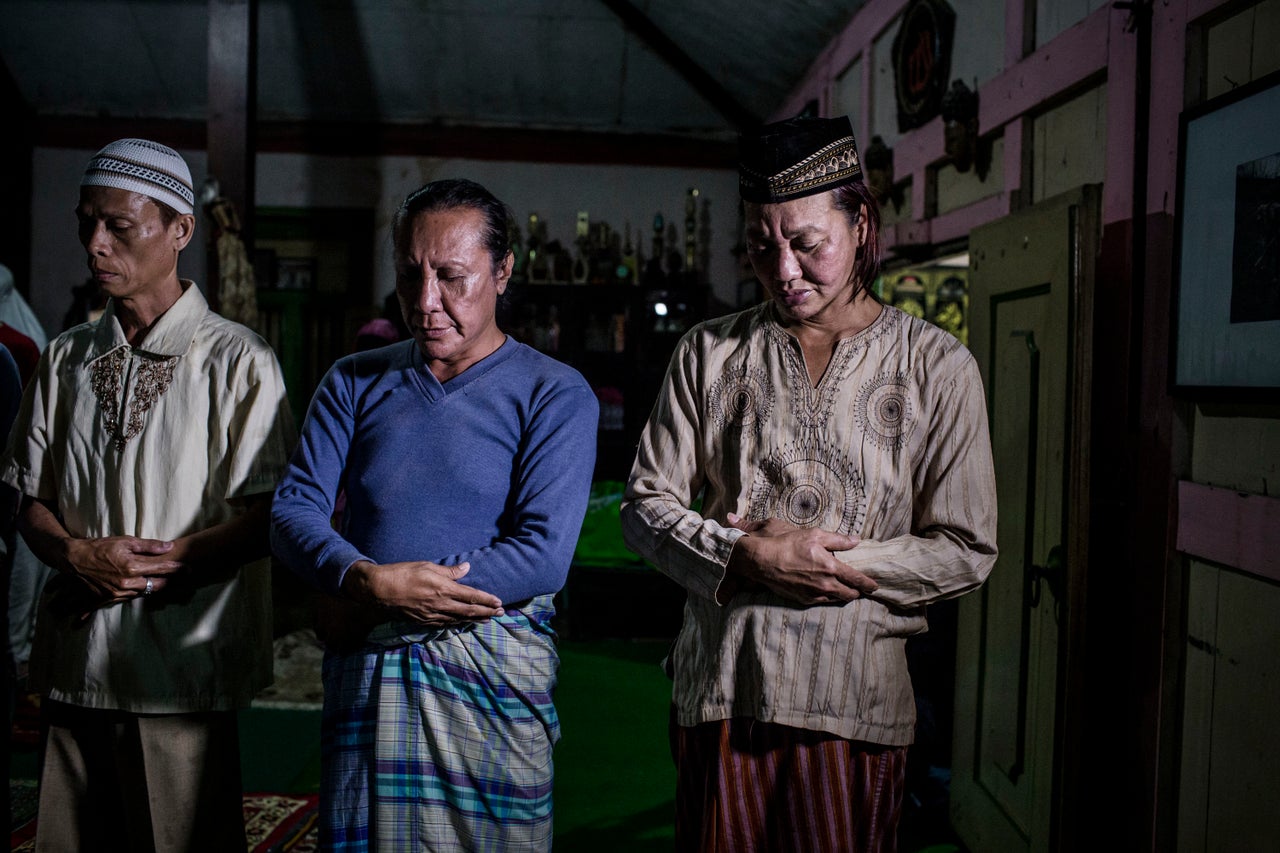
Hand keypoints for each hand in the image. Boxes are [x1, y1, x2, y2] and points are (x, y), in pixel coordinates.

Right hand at [64, 535, 180, 602]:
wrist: (73, 560)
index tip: (188, 569)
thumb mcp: (125, 541)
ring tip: (162, 581)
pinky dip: (137, 592)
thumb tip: (169, 546)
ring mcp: (116, 594)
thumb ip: (149, 546)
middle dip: (168, 582)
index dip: (177, 569)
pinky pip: (129, 598)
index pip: (162, 569)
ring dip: (152, 587)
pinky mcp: (107, 599)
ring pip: (143, 593)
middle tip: (179, 577)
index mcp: (132, 568)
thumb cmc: (99, 547)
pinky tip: (141, 587)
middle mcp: (126, 584)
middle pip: (156, 586)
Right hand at [342, 559, 504, 628]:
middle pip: (468, 611)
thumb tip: (467, 568)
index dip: (486, 600)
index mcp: (443, 589)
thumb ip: (449, 571)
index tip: (499, 602)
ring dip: (474, 620)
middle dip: (486, 612)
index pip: (471, 596)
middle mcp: (440, 604)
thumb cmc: (403, 573)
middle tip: (500, 613)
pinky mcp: (422, 621)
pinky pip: (445, 624)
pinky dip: (457, 624)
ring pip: (458, 620)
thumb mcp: (427, 566)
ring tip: (487, 619)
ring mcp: (431, 615)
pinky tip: (463, 623)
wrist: (379, 590)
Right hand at [725, 512, 875, 605]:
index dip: (869, 584)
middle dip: (857, 591)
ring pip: (836, 599)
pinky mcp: (803, 600)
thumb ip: (838, 540)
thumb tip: (856, 540)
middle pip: (850, 594)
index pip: (857, 579)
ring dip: (843, 595)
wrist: (762, 561)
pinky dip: (828, 597)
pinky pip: (822, 601)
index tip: (875, 586)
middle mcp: (825, 585)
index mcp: (831, 567)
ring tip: (845, 589)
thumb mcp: (814, 535)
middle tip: (860, 587)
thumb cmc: (787, 544)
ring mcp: (814, 595)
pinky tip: (826, 591)